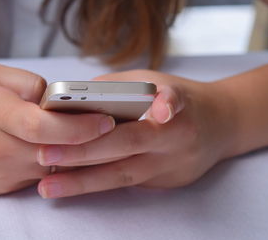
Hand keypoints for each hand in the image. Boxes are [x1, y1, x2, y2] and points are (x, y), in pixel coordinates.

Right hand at [0, 63, 114, 194]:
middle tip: (112, 129)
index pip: (49, 127)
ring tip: (93, 138)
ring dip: (77, 156)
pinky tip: (63, 151)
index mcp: (1, 116)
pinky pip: (39, 177)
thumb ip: (31, 84)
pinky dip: (55, 166)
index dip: (82, 125)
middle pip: (59, 153)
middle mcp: (3, 151)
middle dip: (91, 143)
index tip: (107, 119)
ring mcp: (3, 173)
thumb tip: (60, 98)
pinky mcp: (1, 187)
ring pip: (54, 169)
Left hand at [37, 70, 237, 197]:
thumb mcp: (155, 80)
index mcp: (174, 105)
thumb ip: (118, 87)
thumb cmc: (182, 96)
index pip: (158, 107)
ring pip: (122, 175)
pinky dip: (96, 185)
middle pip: (125, 147)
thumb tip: (73, 95)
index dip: (142, 111)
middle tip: (45, 155)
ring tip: (47, 188)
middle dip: (83, 152)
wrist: (222, 124)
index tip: (97, 117)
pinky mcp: (165, 183)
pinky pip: (126, 184)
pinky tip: (69, 188)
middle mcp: (174, 139)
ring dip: (82, 182)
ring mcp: (170, 166)